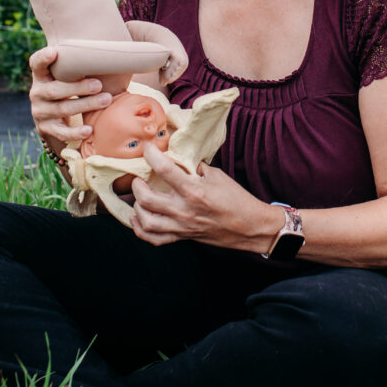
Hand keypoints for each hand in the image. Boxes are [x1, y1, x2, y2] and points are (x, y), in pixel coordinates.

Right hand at [29, 46, 111, 145]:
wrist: (52, 117)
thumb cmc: (66, 87)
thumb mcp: (63, 75)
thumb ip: (74, 64)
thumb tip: (106, 51)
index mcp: (41, 75)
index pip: (37, 64)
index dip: (43, 58)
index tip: (53, 52)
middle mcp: (37, 92)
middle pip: (55, 90)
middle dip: (79, 87)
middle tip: (99, 85)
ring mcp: (40, 111)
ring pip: (62, 109)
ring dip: (86, 105)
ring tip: (106, 100)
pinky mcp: (46, 128)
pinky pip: (61, 132)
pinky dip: (75, 132)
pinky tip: (89, 130)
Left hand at [130, 143, 276, 251]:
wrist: (249, 226)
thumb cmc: (236, 199)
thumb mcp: (217, 175)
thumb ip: (194, 167)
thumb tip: (178, 159)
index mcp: (194, 191)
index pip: (164, 169)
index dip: (151, 155)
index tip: (146, 148)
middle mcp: (184, 210)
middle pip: (146, 198)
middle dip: (137, 184)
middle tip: (139, 176)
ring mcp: (181, 226)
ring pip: (146, 220)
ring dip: (137, 206)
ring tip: (140, 196)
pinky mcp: (182, 237)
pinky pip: (154, 238)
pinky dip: (141, 229)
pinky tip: (138, 218)